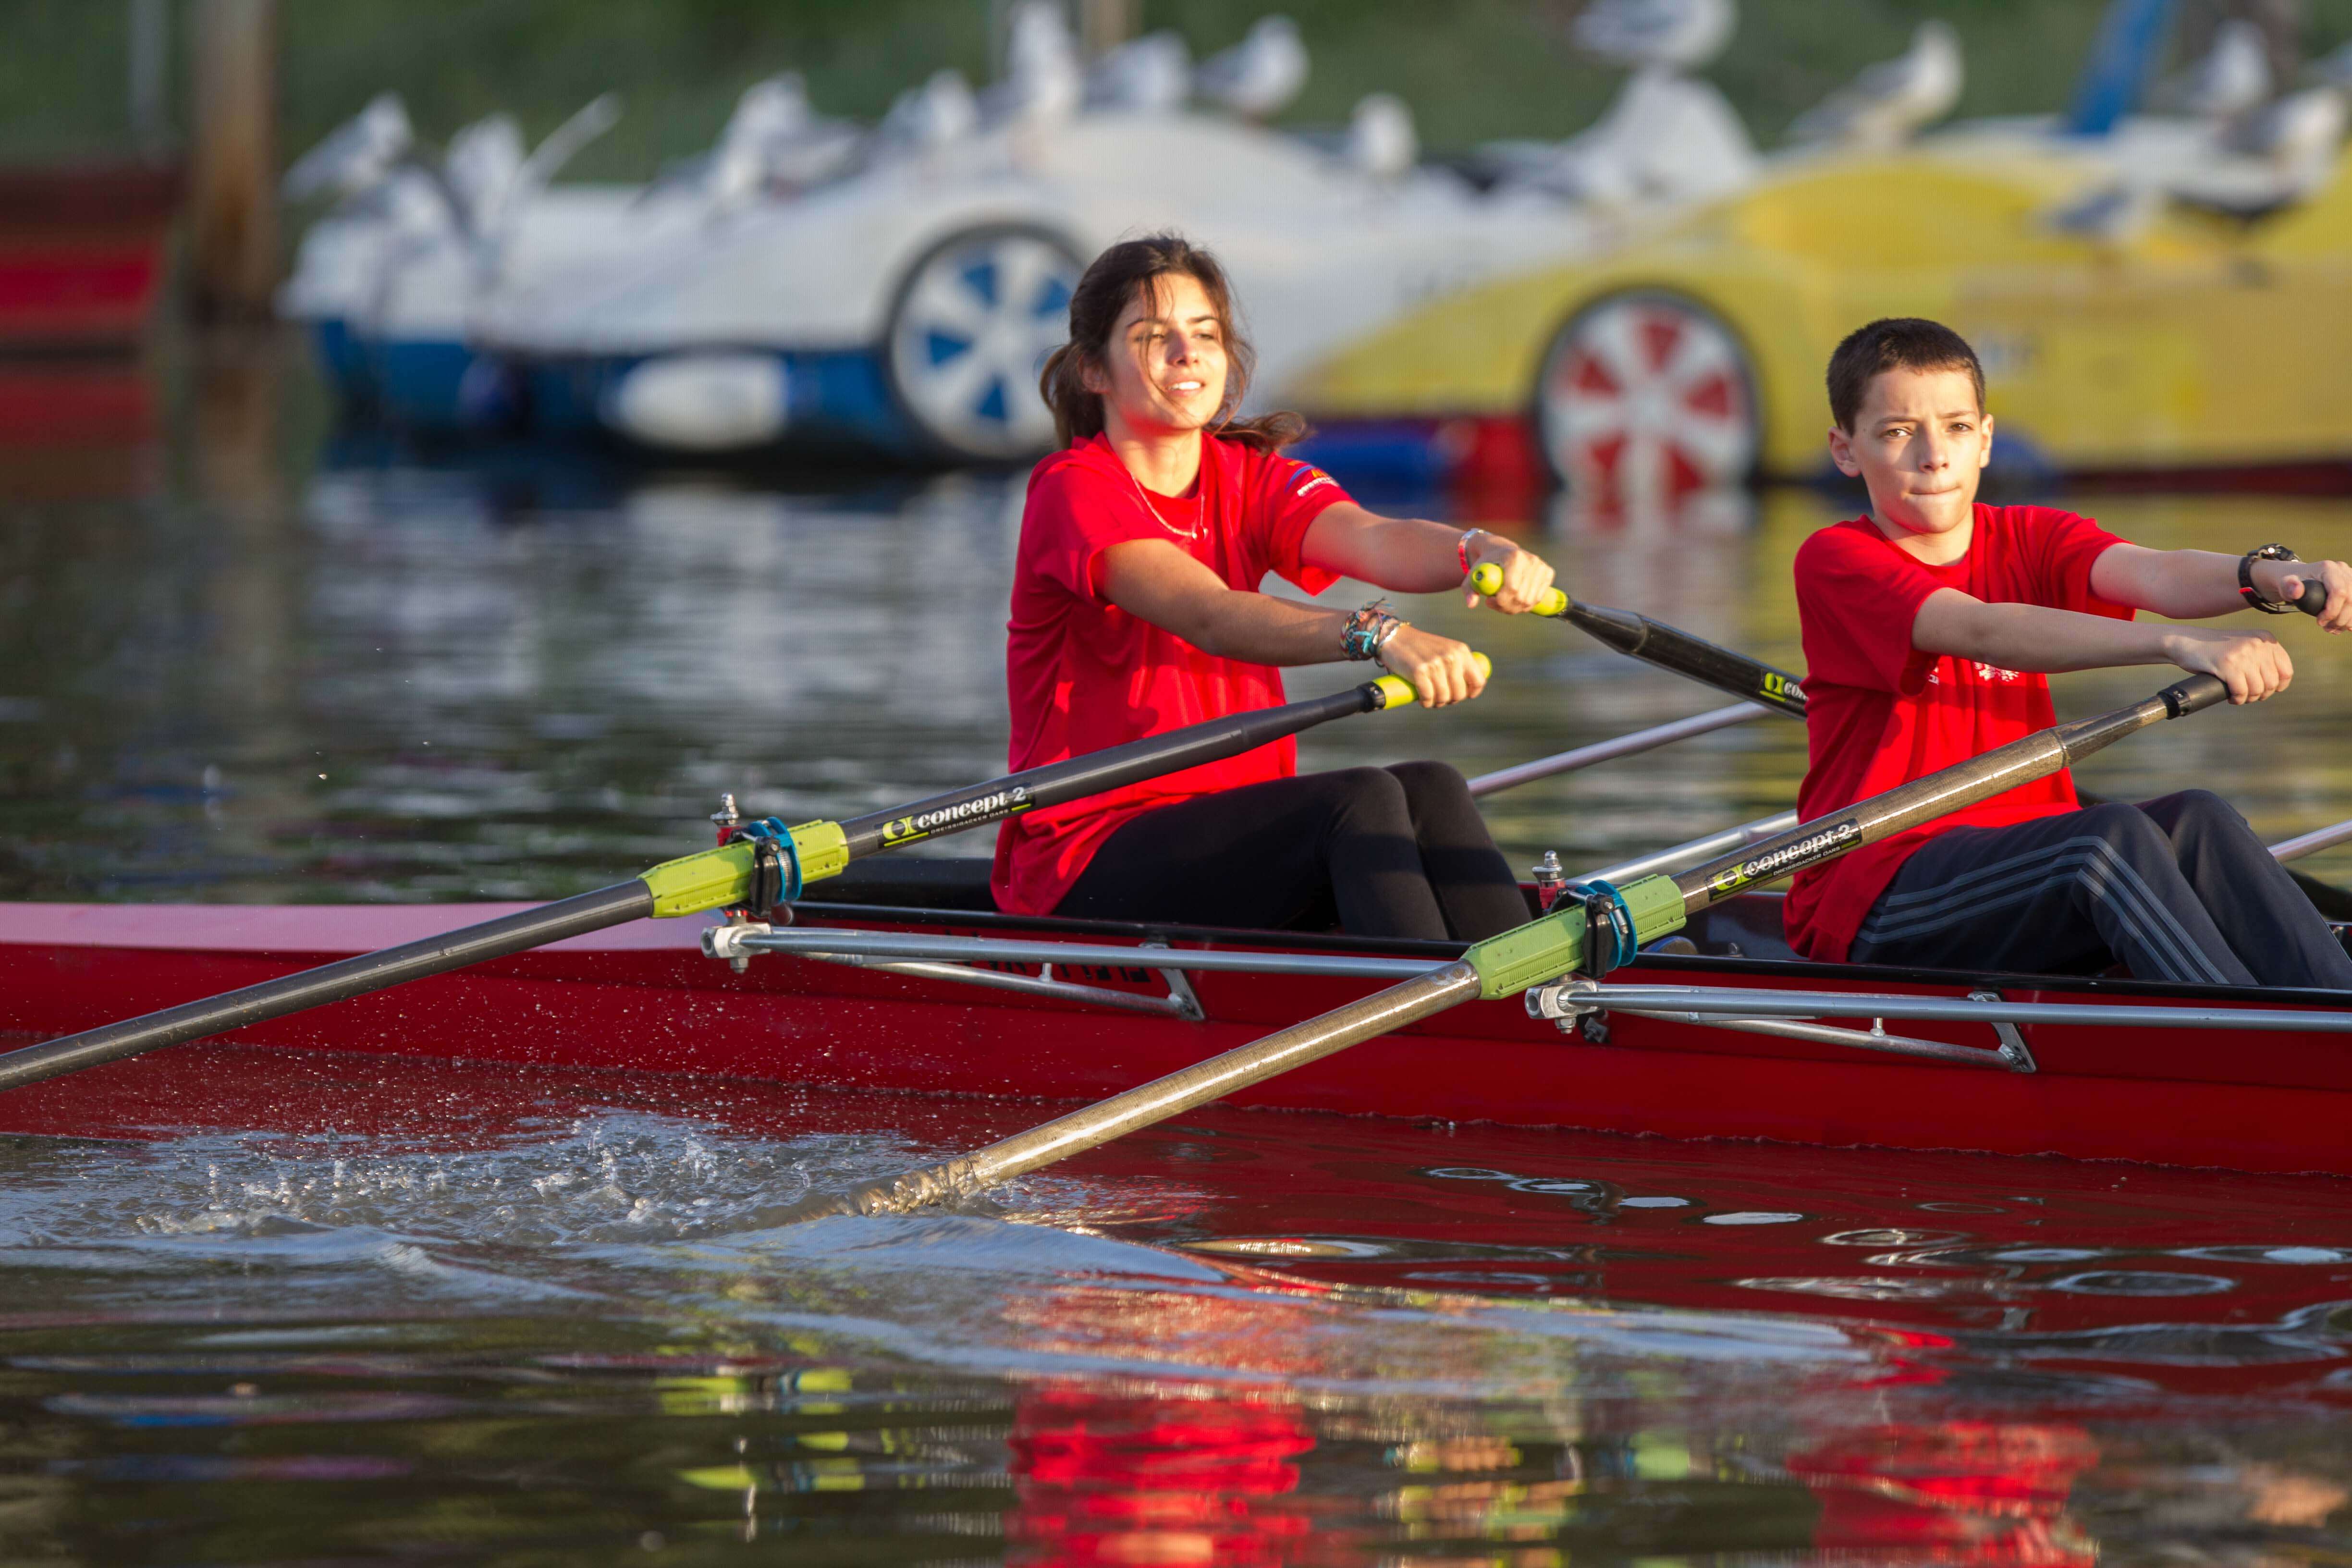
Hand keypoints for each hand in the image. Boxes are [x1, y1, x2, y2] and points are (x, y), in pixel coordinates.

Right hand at [1380, 624, 1486, 707]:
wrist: (1395, 638)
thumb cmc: (1421, 648)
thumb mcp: (1446, 649)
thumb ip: (1458, 664)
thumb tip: (1468, 690)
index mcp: (1461, 651)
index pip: (1479, 680)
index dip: (1471, 693)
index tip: (1462, 695)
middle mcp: (1451, 657)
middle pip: (1460, 693)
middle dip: (1451, 700)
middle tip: (1441, 697)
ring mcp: (1435, 664)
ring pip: (1444, 698)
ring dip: (1437, 703)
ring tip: (1431, 698)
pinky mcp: (1419, 671)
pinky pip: (1428, 698)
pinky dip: (1426, 703)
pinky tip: (1423, 700)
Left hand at [1462, 534, 1556, 613]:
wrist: (1500, 551)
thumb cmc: (1486, 564)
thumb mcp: (1473, 575)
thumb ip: (1469, 589)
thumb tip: (1471, 604)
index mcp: (1514, 556)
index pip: (1512, 588)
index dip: (1500, 601)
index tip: (1488, 601)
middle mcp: (1531, 559)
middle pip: (1522, 597)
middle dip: (1506, 606)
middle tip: (1494, 603)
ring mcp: (1541, 566)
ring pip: (1530, 601)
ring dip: (1515, 607)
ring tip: (1503, 600)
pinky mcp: (1548, 572)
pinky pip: (1538, 598)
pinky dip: (1526, 604)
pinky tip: (1516, 597)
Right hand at [2161, 625, 2293, 703]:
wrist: (2187, 641)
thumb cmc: (2216, 648)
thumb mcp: (2245, 645)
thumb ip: (2262, 656)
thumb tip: (2277, 683)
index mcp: (2266, 639)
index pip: (2286, 670)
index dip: (2278, 686)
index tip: (2265, 691)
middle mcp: (2257, 644)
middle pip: (2272, 682)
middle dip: (2261, 695)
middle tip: (2248, 696)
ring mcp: (2242, 654)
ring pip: (2257, 689)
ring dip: (2248, 699)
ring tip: (2239, 697)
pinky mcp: (2227, 664)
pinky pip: (2241, 691)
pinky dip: (2237, 699)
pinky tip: (2231, 698)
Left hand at [2259, 557, 2351, 631]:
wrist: (2298, 578)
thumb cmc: (2292, 582)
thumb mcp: (2285, 584)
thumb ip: (2288, 586)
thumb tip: (2296, 590)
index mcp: (2328, 568)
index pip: (2339, 592)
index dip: (2332, 611)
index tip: (2319, 622)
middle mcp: (2343, 570)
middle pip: (2351, 600)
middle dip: (2340, 619)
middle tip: (2326, 628)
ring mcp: (2350, 577)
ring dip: (2347, 621)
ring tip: (2331, 628)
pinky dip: (2351, 618)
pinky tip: (2341, 626)